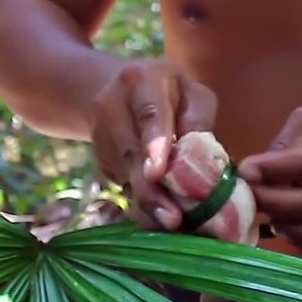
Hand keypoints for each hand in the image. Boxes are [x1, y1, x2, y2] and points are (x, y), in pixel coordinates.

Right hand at [88, 59, 217, 230]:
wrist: (122, 92)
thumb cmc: (172, 95)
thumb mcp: (192, 95)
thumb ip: (198, 122)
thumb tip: (202, 162)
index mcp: (142, 80)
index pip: (148, 113)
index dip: (153, 145)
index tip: (158, 174)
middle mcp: (112, 103)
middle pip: (131, 152)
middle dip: (151, 189)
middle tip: (172, 218)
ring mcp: (99, 132)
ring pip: (124, 174)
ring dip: (148, 202)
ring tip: (172, 222)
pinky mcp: (99, 158)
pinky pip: (120, 184)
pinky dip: (140, 203)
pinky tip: (159, 215)